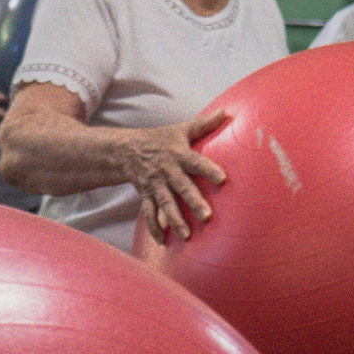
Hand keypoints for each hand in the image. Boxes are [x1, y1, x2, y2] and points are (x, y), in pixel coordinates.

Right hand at [121, 108, 228, 242]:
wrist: (127, 149)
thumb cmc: (160, 139)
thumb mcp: (181, 129)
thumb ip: (204, 124)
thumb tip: (226, 111)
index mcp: (179, 155)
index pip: (197, 162)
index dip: (209, 170)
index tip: (223, 179)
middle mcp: (168, 171)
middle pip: (182, 187)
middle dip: (194, 201)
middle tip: (207, 216)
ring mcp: (156, 185)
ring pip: (165, 204)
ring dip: (175, 220)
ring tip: (186, 235)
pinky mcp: (146, 195)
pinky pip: (149, 214)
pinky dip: (155, 228)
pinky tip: (163, 241)